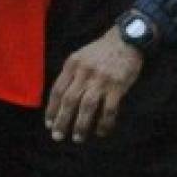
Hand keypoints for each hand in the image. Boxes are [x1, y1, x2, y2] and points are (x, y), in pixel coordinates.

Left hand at [45, 26, 142, 142]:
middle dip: (62, 121)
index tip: (49, 124)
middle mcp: (85, 72)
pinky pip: (109, 109)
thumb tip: (60, 99)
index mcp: (73, 64)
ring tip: (77, 138)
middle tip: (58, 136)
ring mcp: (101, 79)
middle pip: (69, 100)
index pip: (58, 90)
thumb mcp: (81, 55)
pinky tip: (101, 132)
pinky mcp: (118, 85)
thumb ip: (71, 74)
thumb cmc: (102, 50)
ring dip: (81, 125)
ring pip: (87, 107)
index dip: (52, 109)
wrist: (127, 39)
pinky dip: (104, 123)